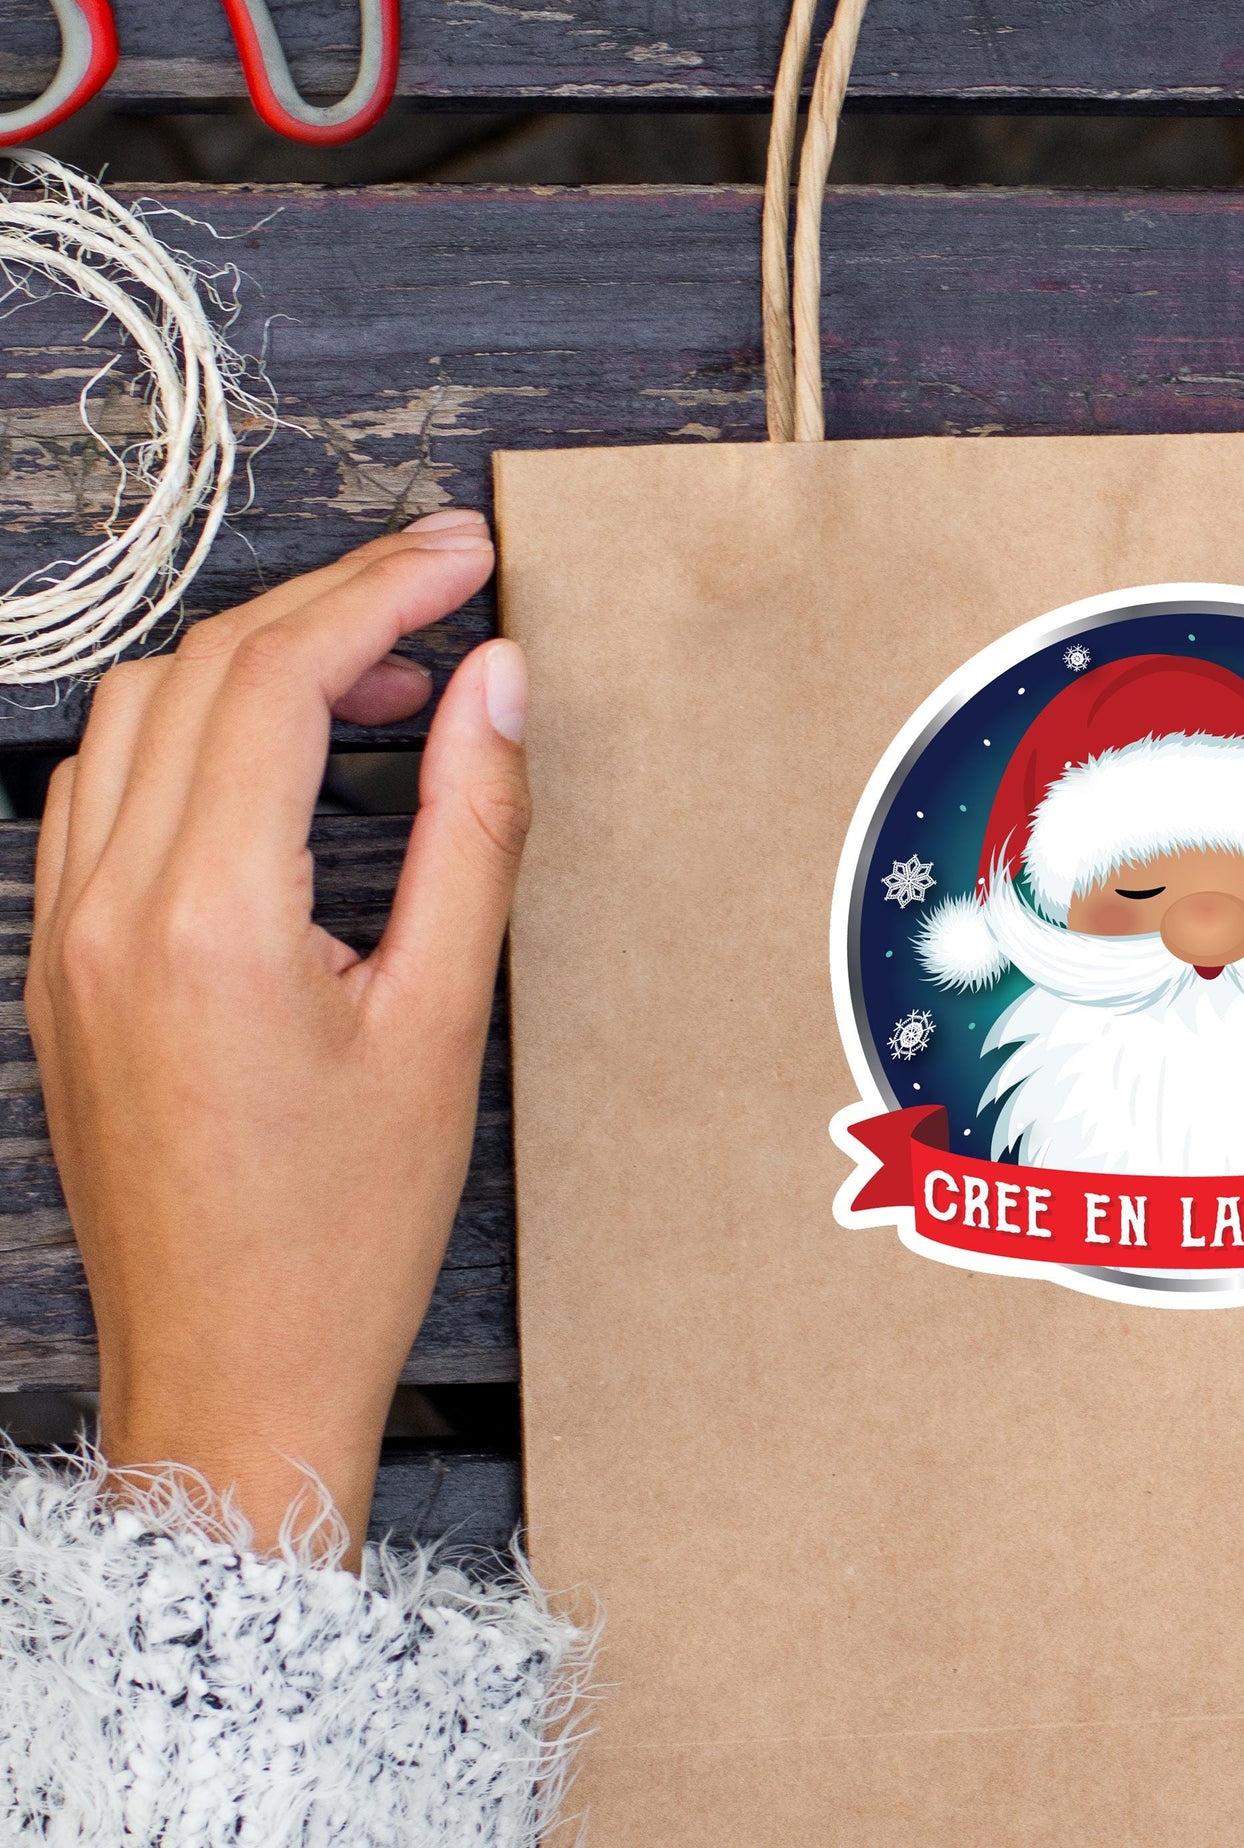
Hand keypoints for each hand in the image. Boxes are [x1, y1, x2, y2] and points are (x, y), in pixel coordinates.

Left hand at [26, 511, 528, 1564]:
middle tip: (444, 590)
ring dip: (254, 663)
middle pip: (199, 672)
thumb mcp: (442, 1020)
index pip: (274, 679)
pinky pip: (103, 789)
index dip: (379, 592)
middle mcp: (107, 908)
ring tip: (384, 680)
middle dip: (327, 604)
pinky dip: (194, 733)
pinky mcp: (62, 965)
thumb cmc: (345, 1229)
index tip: (464, 558)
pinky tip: (280, 763)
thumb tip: (496, 686)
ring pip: (136, 717)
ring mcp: (64, 935)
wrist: (228, 1369)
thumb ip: (470, 830)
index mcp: (205, 920)